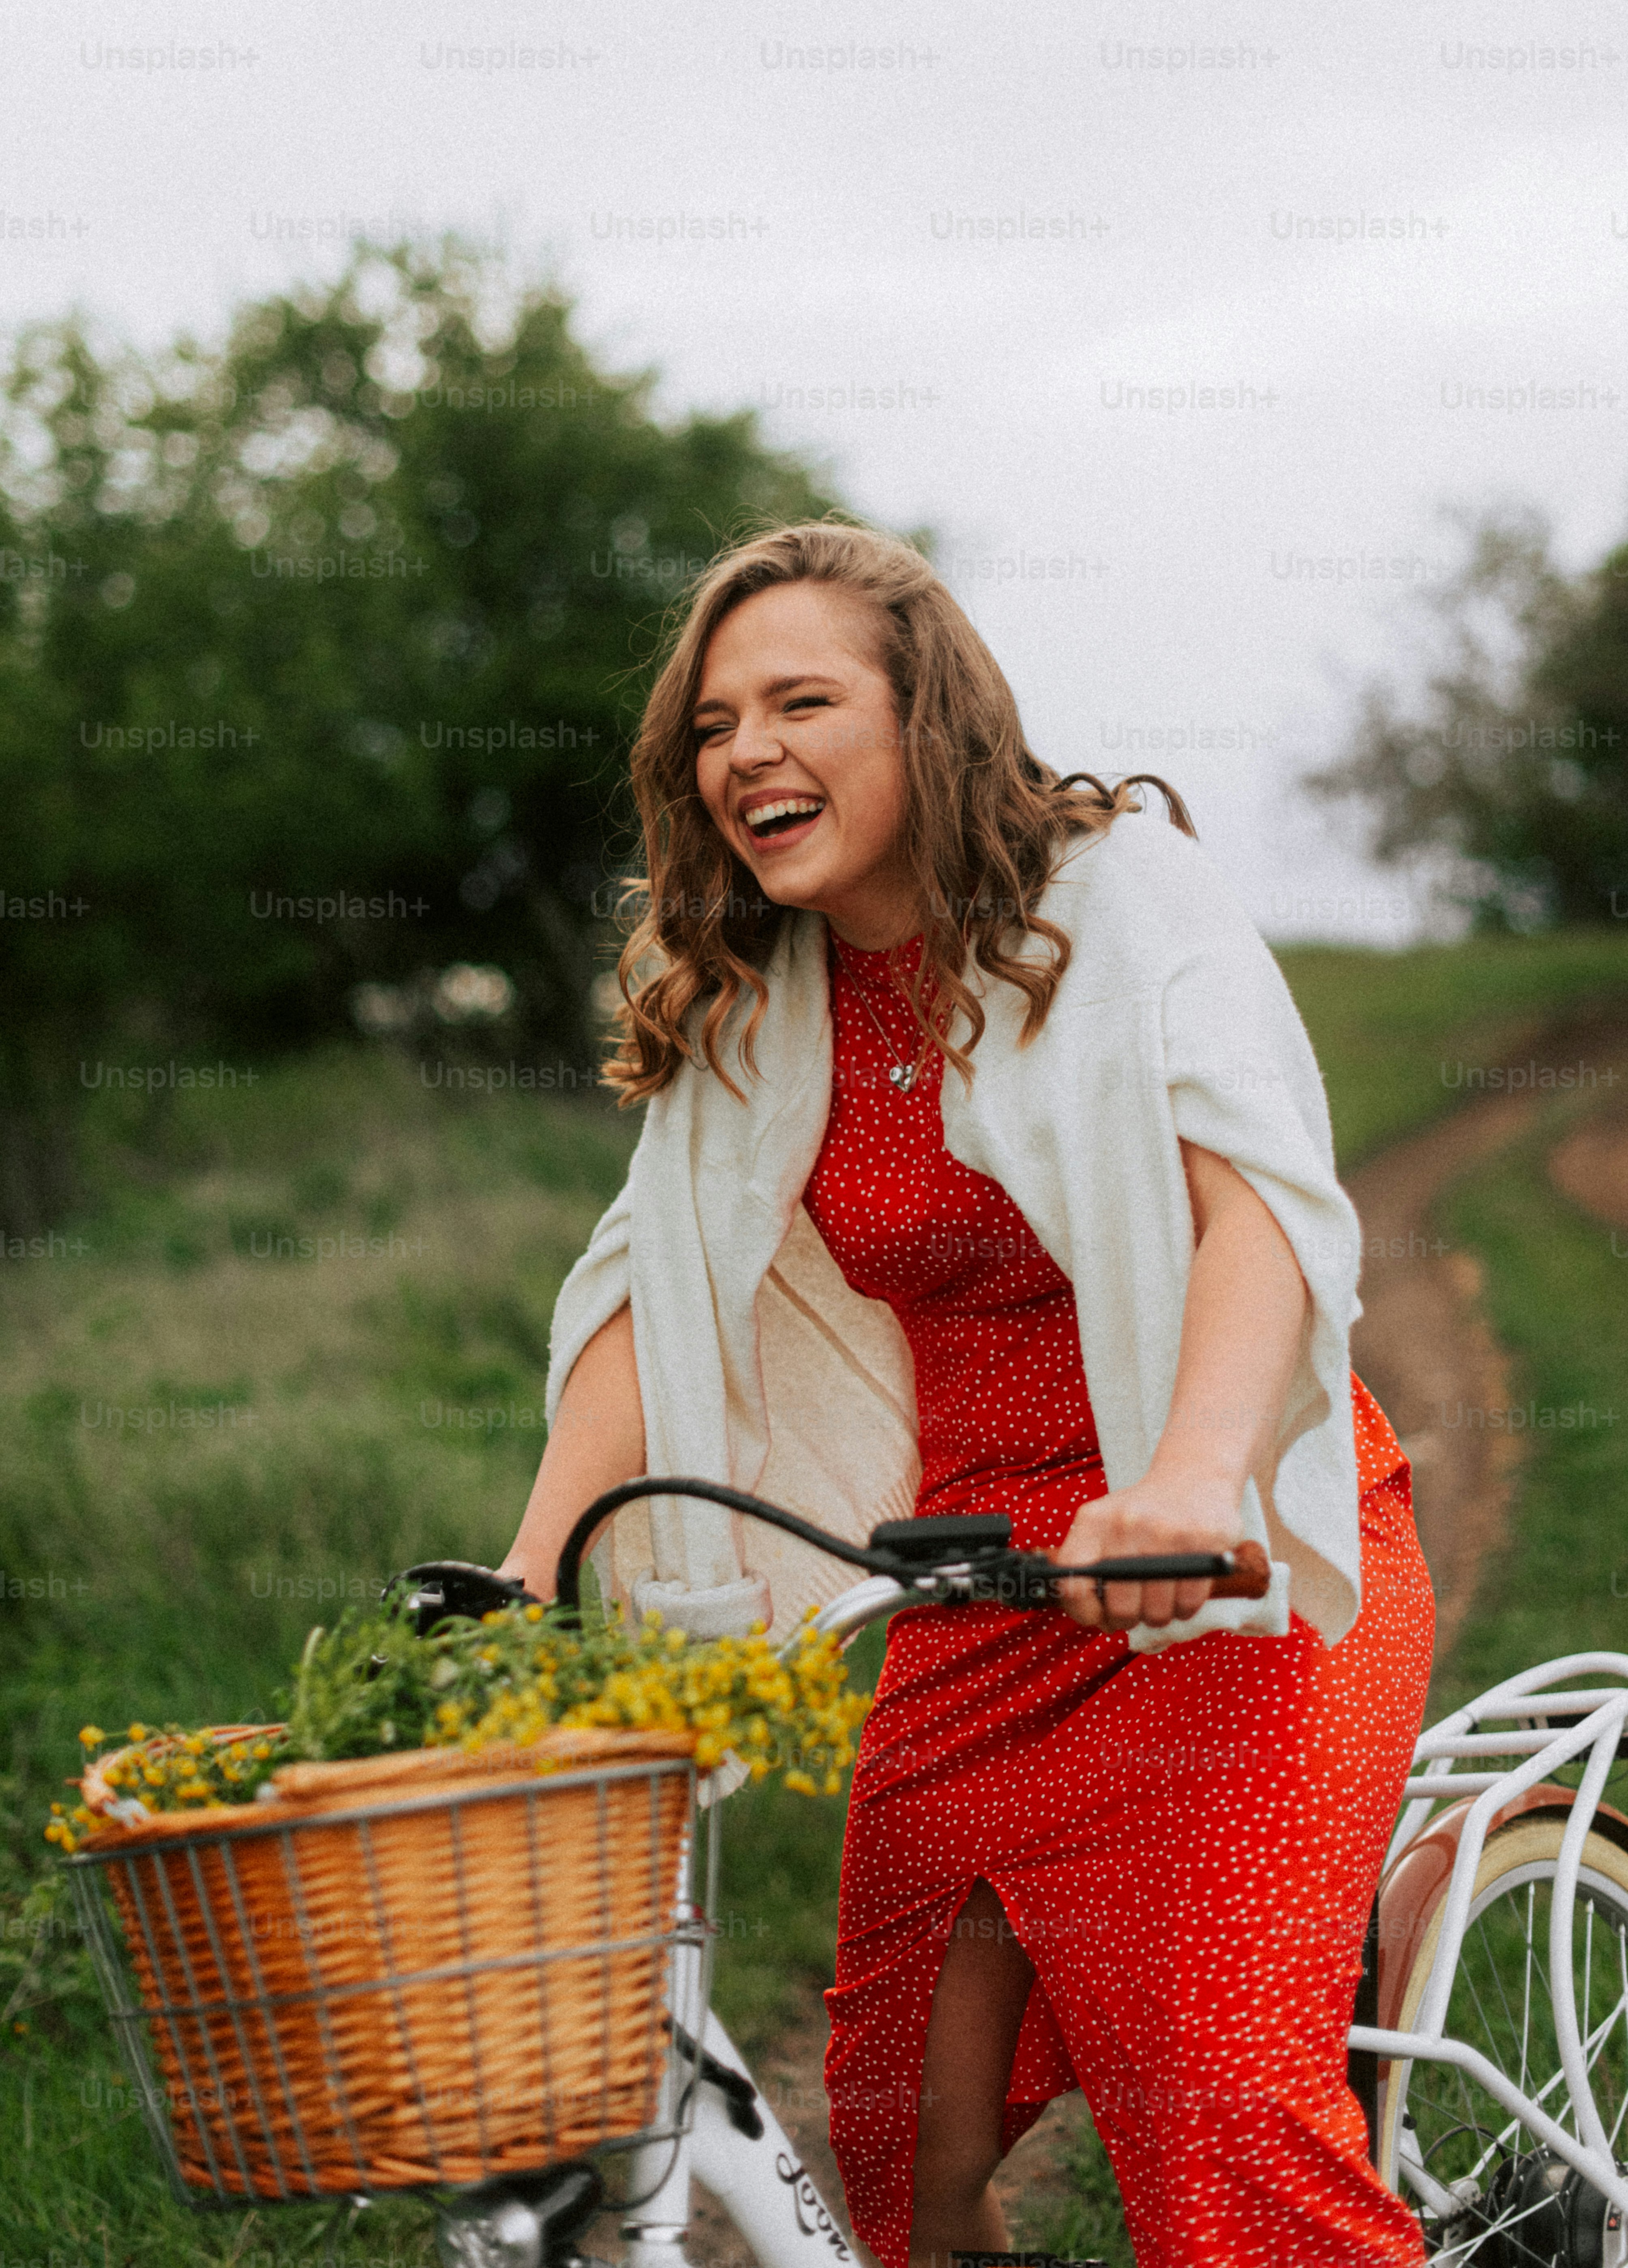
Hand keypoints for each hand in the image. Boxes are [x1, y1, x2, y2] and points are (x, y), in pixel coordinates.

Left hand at [1049, 1476, 1243, 1631]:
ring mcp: (1165, 1534)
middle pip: (1121, 1609)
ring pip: (1156, 1613)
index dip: (1084, 1613)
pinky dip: (1184, 1607)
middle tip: (1134, 1609)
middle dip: (1127, 1619)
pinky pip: (1188, 1604)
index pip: (1073, 1586)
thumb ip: (1088, 1566)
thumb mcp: (1104, 1524)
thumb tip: (1094, 1618)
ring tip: (1159, 1593)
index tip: (1097, 1616)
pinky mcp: (1202, 1542)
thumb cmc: (1143, 1513)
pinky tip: (1181, 1586)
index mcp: (1093, 1521)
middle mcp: (1126, 1525)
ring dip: (1158, 1615)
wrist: (1194, 1475)